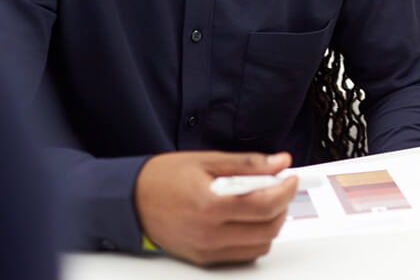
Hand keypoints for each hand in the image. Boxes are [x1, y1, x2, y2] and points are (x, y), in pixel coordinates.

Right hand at [134, 151, 297, 265]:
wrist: (130, 201)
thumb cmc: (162, 178)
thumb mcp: (206, 160)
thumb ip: (248, 163)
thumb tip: (279, 162)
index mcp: (211, 205)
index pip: (265, 205)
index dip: (286, 190)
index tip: (290, 177)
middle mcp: (210, 233)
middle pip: (268, 228)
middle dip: (282, 206)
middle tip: (279, 188)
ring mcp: (207, 250)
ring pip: (260, 245)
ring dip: (270, 224)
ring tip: (263, 202)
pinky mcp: (204, 259)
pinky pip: (243, 255)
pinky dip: (254, 238)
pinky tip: (248, 219)